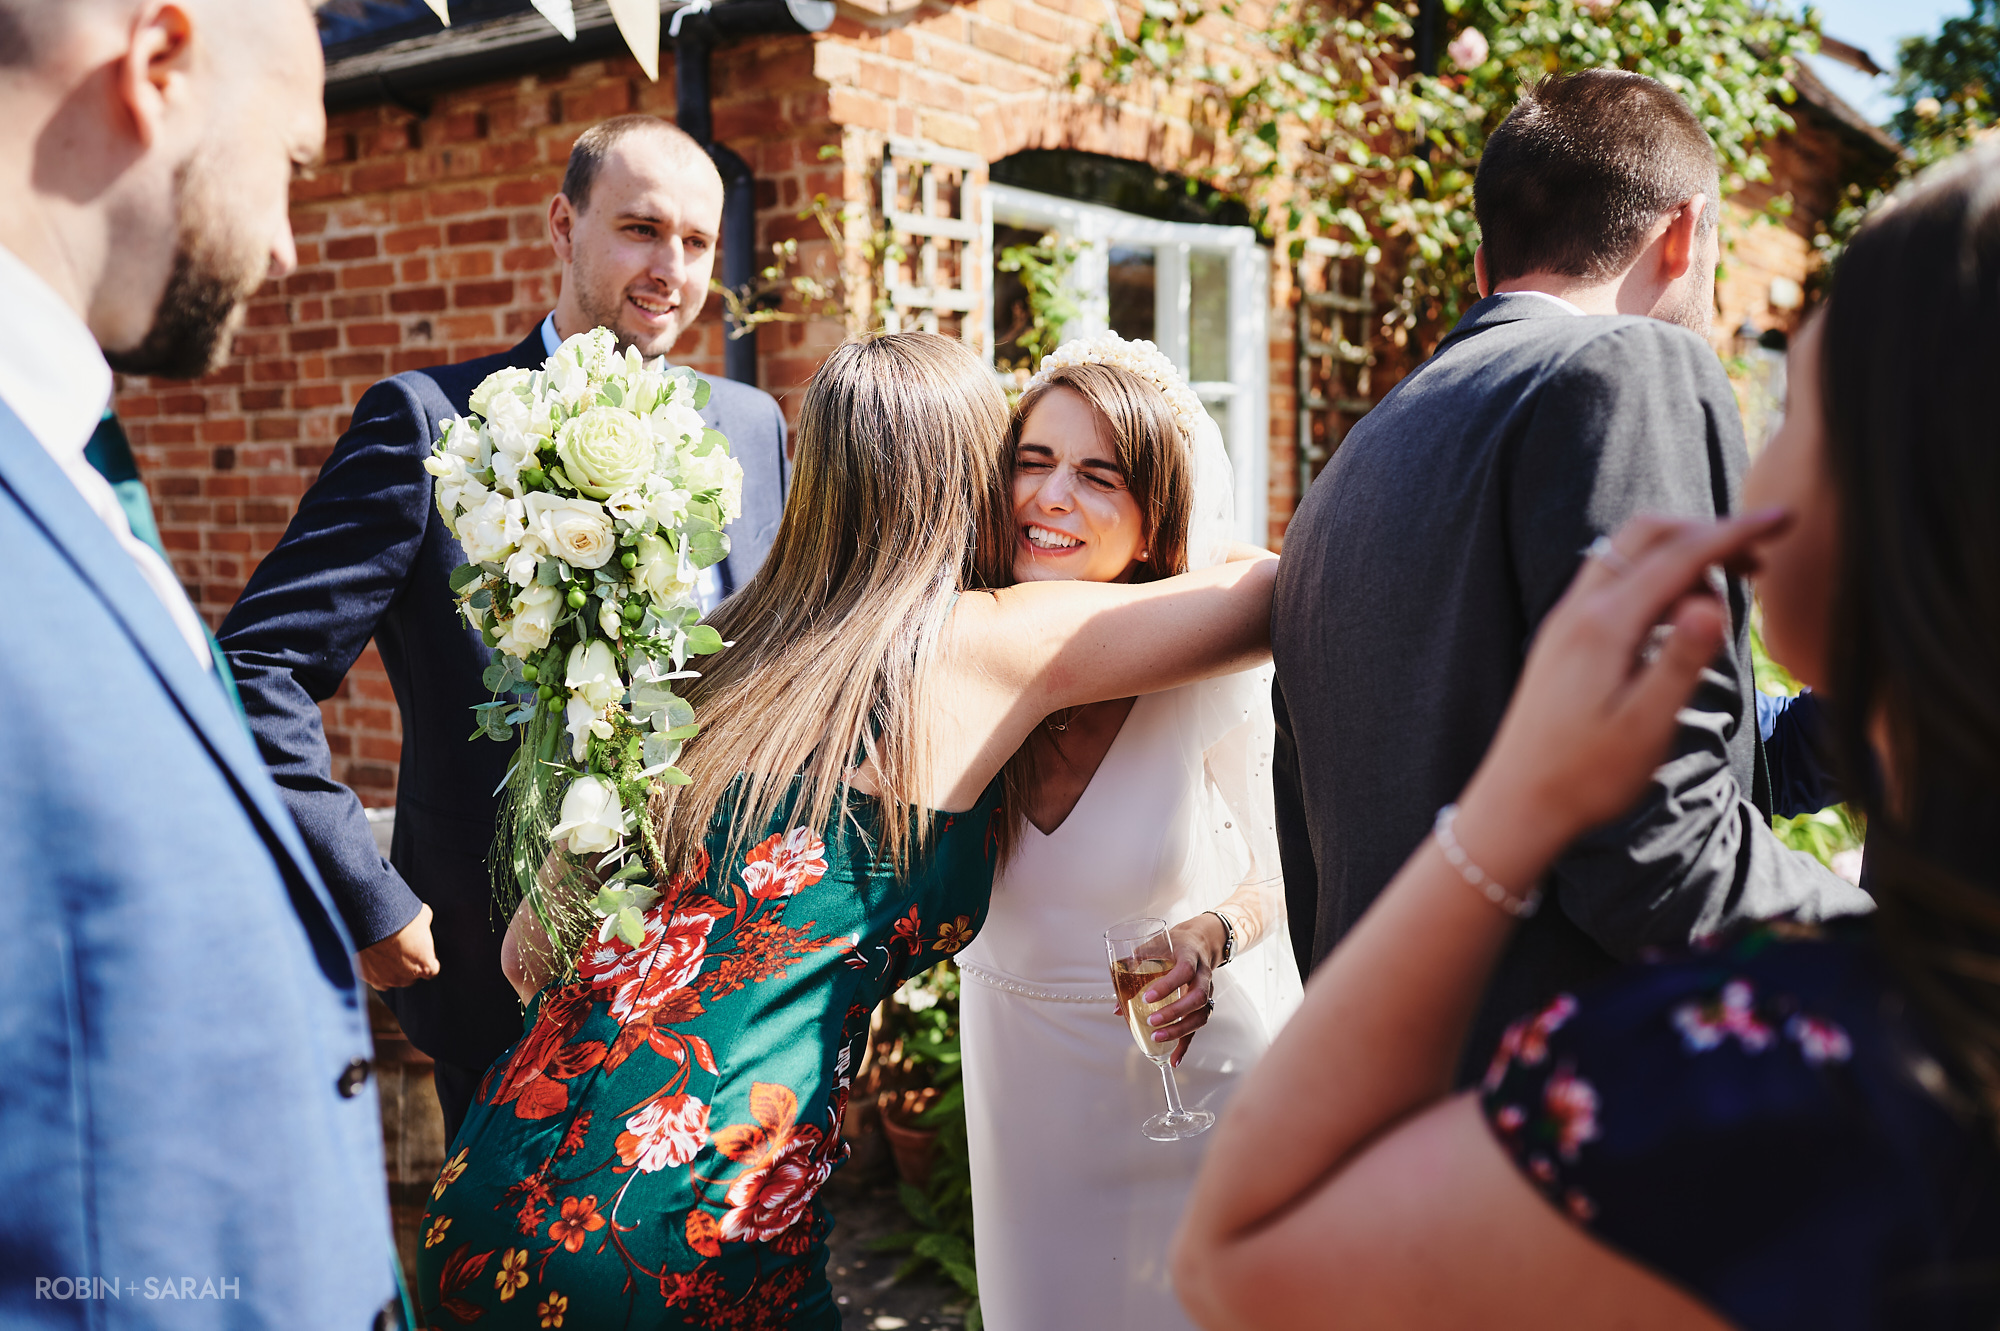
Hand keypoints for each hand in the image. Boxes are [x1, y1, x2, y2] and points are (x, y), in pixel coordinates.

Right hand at [358, 902, 440, 988]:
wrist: (371, 920)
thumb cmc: (401, 918)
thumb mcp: (423, 916)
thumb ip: (425, 926)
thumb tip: (423, 924)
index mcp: (424, 965)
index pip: (431, 971)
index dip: (428, 961)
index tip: (423, 953)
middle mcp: (406, 977)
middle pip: (411, 977)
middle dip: (409, 965)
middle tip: (403, 949)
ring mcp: (386, 979)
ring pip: (393, 979)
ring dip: (392, 970)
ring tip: (387, 953)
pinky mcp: (368, 977)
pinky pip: (375, 979)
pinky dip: (376, 972)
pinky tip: (375, 958)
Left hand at [1129, 912, 1225, 1066]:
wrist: (1199, 942)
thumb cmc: (1172, 944)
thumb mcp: (1153, 946)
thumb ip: (1133, 968)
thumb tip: (1115, 1004)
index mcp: (1189, 956)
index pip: (1184, 971)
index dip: (1167, 985)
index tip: (1147, 997)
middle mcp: (1203, 975)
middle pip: (1197, 997)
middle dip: (1174, 1012)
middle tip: (1151, 1021)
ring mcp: (1207, 991)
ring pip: (1201, 1014)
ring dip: (1180, 1030)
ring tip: (1157, 1038)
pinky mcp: (1204, 1004)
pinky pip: (1198, 1026)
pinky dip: (1186, 1044)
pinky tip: (1174, 1058)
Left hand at [1458, 510, 1789, 858]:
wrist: (1517, 803)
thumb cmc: (1585, 776)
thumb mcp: (1645, 727)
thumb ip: (1680, 663)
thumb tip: (1713, 604)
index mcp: (1604, 625)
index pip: (1679, 555)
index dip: (1735, 532)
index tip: (1784, 518)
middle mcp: (1579, 610)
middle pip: (1647, 535)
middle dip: (1706, 531)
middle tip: (1760, 557)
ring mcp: (1566, 621)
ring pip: (1627, 554)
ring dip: (1680, 552)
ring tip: (1730, 587)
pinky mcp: (1563, 638)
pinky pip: (1613, 580)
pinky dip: (1655, 576)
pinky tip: (1681, 612)